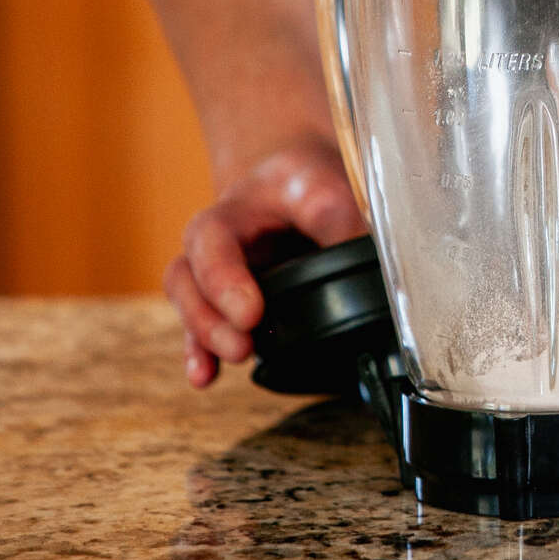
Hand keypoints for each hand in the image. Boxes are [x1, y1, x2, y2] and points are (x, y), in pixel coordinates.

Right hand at [163, 135, 366, 386]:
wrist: (291, 182)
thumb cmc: (304, 183)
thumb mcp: (325, 185)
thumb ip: (341, 219)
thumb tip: (372, 260)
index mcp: (234, 211)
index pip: (213, 240)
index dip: (225, 278)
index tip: (251, 312)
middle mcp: (213, 244)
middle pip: (186, 277)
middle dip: (210, 317)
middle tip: (243, 344)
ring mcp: (214, 275)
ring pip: (187, 304)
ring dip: (205, 336)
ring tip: (235, 358)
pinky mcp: (225, 304)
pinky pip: (199, 330)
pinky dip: (201, 354)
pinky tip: (207, 377)